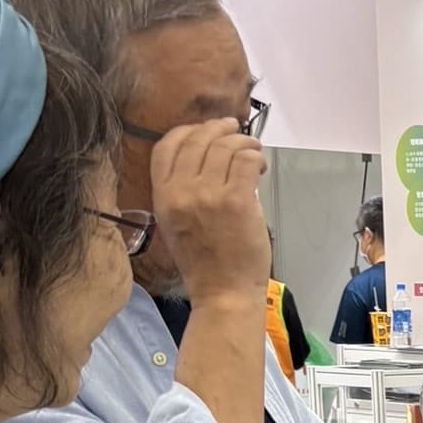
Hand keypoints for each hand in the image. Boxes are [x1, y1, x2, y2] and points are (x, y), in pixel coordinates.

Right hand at [150, 119, 269, 304]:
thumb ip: (183, 192)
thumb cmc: (205, 264)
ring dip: (242, 142)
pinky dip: (255, 156)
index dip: (186, 131)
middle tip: (234, 129)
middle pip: (197, 140)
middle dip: (218, 128)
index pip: (166, 146)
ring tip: (253, 149)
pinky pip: (245, 161)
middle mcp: (181, 191)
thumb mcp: (177, 224)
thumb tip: (209, 160)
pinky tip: (260, 165)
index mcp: (162, 196)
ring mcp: (208, 195)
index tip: (204, 130)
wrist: (223, 293)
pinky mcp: (236, 201)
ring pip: (224, 147)